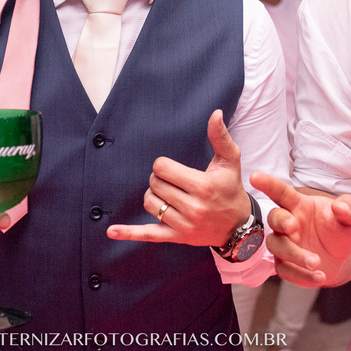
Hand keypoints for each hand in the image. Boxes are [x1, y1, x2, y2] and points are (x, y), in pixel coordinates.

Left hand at [107, 110, 250, 247]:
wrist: (238, 225)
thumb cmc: (231, 188)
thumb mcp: (230, 161)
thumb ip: (220, 136)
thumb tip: (215, 113)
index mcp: (202, 186)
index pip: (162, 169)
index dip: (163, 165)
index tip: (173, 169)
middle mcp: (192, 207)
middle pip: (154, 184)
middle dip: (160, 179)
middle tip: (174, 182)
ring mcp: (183, 225)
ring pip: (149, 203)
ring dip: (153, 196)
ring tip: (168, 195)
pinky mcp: (176, 237)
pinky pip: (148, 234)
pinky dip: (129, 233)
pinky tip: (111, 230)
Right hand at [251, 172, 350, 286]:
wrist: (343, 257)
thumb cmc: (341, 229)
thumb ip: (349, 208)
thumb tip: (340, 206)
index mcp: (300, 205)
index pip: (281, 193)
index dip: (268, 184)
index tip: (255, 177)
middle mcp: (289, 223)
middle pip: (274, 219)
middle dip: (281, 222)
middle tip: (294, 227)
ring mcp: (285, 245)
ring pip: (277, 247)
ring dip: (294, 254)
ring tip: (316, 262)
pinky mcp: (287, 266)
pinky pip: (285, 271)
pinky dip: (301, 275)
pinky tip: (319, 276)